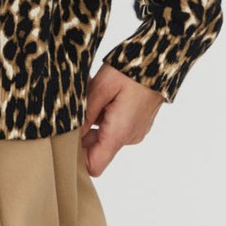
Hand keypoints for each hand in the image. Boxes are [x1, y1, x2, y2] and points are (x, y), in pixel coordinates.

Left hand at [79, 62, 165, 176]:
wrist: (162, 59)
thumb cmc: (132, 70)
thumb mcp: (101, 87)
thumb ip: (86, 114)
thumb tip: (70, 135)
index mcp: (119, 133)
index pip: (94, 166)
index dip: (76, 158)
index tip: (63, 140)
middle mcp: (129, 137)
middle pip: (96, 150)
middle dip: (80, 133)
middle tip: (72, 110)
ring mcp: (134, 130)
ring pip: (104, 135)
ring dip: (91, 121)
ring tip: (86, 96)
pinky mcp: (137, 121)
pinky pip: (115, 125)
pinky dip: (103, 115)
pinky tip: (98, 95)